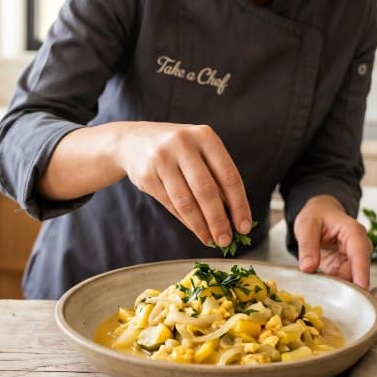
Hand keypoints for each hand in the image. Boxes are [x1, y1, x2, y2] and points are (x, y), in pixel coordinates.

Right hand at [117, 122, 250, 247]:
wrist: (132, 140)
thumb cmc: (178, 149)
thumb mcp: (200, 151)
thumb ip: (216, 176)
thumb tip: (234, 215)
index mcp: (205, 137)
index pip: (228, 176)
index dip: (239, 205)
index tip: (244, 226)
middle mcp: (183, 144)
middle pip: (207, 190)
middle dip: (219, 220)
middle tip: (226, 240)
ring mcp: (162, 159)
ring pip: (186, 201)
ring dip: (201, 226)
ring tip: (211, 240)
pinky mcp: (146, 175)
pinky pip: (170, 204)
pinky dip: (186, 221)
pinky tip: (196, 230)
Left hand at [293, 195, 371, 288]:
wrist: (319, 214)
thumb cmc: (316, 216)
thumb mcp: (306, 226)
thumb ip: (307, 245)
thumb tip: (308, 267)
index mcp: (353, 231)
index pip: (360, 253)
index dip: (361, 272)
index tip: (361, 289)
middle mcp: (359, 246)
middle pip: (360, 270)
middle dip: (351, 287)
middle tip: (337, 301)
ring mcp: (354, 259)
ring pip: (353, 280)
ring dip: (341, 290)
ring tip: (326, 297)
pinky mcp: (346, 269)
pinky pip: (344, 282)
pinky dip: (335, 289)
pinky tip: (325, 293)